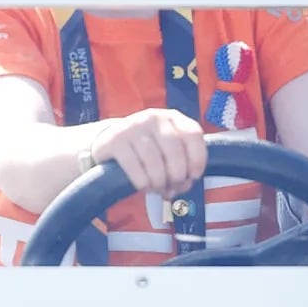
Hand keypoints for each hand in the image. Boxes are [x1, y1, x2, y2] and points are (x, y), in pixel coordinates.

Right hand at [87, 106, 206, 196]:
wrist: (110, 142)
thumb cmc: (146, 151)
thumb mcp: (167, 151)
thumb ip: (181, 166)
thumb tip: (183, 185)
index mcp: (173, 118)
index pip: (193, 134)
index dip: (197, 159)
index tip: (193, 177)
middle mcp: (154, 117)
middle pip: (174, 150)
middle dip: (176, 175)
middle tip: (171, 187)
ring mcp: (133, 126)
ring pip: (154, 160)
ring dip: (158, 182)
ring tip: (156, 188)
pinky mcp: (115, 139)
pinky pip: (134, 166)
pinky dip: (142, 182)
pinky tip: (142, 186)